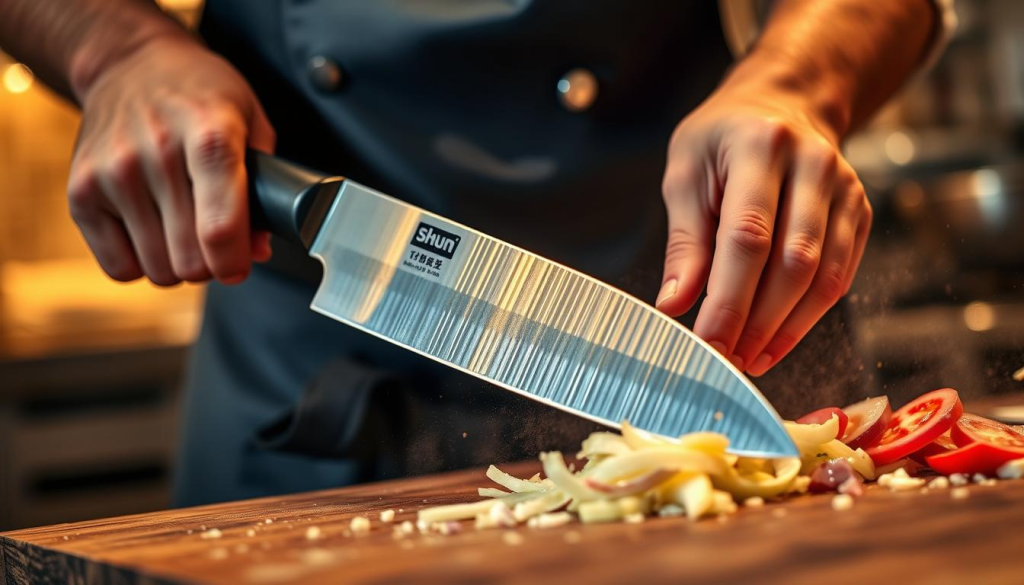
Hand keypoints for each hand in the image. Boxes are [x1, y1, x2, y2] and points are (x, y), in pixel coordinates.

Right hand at [67, 33, 274, 285]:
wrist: (131, 64)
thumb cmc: (203, 96)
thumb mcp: (251, 122)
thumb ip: (266, 188)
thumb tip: (257, 251)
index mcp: (211, 134)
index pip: (220, 226)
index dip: (235, 262)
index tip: (239, 265)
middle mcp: (157, 153)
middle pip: (189, 258)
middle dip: (210, 264)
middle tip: (212, 242)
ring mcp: (113, 172)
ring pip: (158, 269)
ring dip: (177, 264)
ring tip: (183, 231)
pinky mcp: (80, 191)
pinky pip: (119, 268)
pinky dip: (140, 262)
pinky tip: (151, 230)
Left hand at [657, 64, 870, 376]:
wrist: (784, 102)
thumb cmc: (723, 139)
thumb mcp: (686, 172)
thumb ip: (685, 240)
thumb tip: (674, 304)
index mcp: (761, 147)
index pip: (748, 236)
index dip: (729, 298)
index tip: (707, 343)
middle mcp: (813, 165)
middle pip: (792, 262)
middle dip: (757, 322)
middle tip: (725, 361)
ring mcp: (845, 189)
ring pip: (823, 276)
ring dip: (785, 329)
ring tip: (748, 359)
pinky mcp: (860, 212)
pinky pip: (841, 276)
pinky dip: (808, 317)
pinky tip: (776, 341)